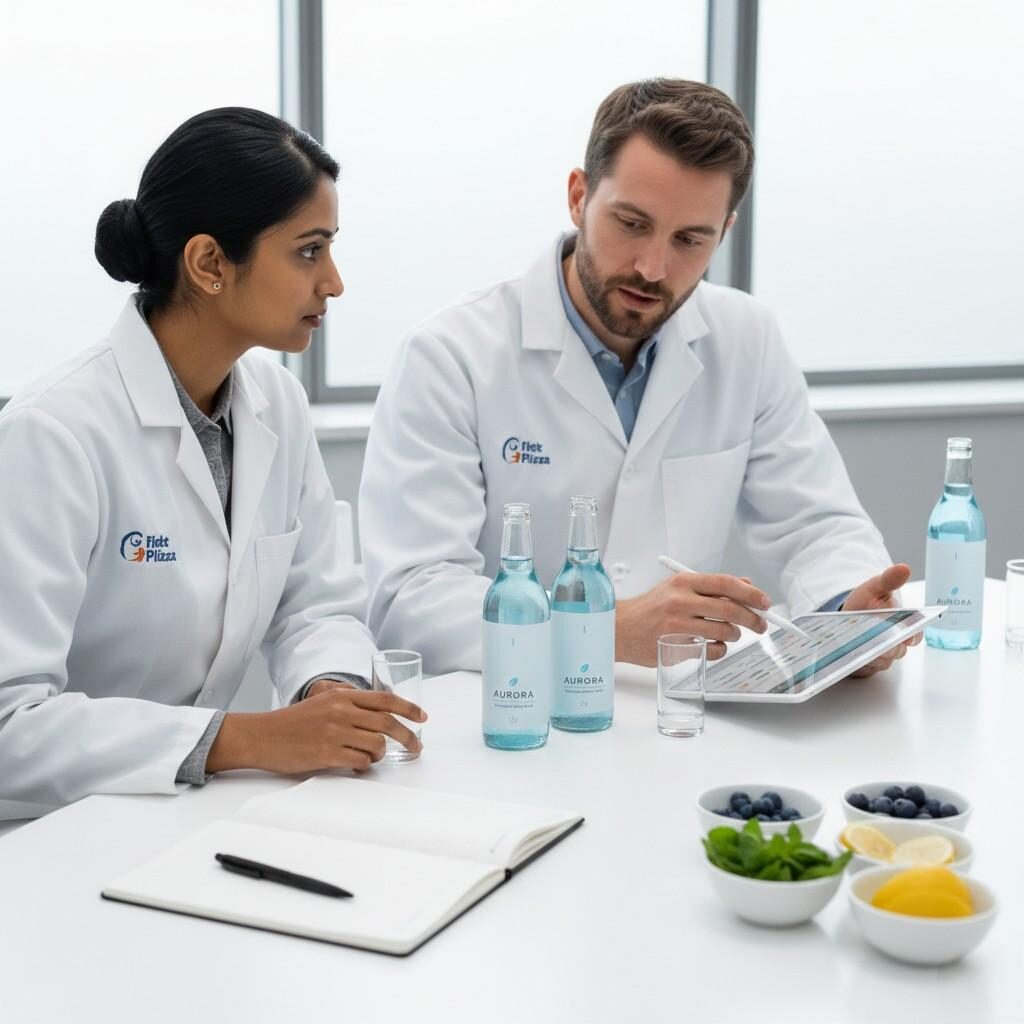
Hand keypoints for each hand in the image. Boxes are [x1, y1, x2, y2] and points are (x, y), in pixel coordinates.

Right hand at [206, 686, 426, 774]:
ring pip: (376, 744)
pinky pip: (360, 761)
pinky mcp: (327, 754)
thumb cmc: (292, 722)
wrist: (261, 736)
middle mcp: (341, 710)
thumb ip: (348, 702)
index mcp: (341, 695)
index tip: (422, 718)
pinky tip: (356, 764)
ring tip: (370, 756)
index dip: (409, 708)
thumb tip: (379, 713)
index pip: (385, 699)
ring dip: (380, 754)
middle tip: (416, 746)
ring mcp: (334, 732)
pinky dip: (364, 764)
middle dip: (408, 736)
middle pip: (387, 723)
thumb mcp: (322, 701)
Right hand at [615, 572, 769, 665]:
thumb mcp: (677, 588)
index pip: (726, 584)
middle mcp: (680, 601)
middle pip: (731, 609)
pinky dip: (720, 650)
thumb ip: (710, 587)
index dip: (751, 594)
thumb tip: (746, 586)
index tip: (764, 603)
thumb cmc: (650, 608)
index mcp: (683, 582)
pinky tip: (714, 645)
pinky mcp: (677, 647)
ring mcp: (678, 625)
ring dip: (735, 635)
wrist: (620, 628)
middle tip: (760, 625)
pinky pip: (713, 650)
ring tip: (731, 634)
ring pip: (725, 631)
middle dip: (753, 619)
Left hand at [842, 563, 921, 677]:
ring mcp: (880, 657)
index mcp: (904, 626)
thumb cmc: (865, 602)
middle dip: (889, 647)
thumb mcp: (875, 587)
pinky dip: (859, 664)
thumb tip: (903, 568)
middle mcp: (895, 644)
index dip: (912, 636)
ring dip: (873, 656)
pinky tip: (851, 657)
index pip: (915, 635)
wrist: (845, 614)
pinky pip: (865, 670)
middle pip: (897, 651)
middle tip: (881, 642)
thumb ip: (888, 580)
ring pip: (881, 662)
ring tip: (862, 649)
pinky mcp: (865, 666)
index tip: (907, 636)